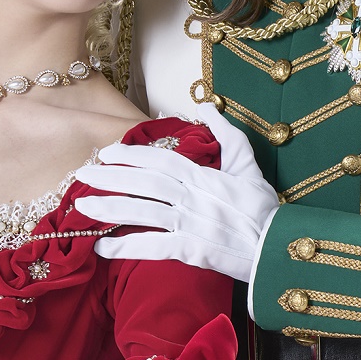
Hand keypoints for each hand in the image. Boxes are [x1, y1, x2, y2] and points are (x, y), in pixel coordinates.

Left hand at [69, 102, 278, 283]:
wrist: (279, 249)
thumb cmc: (265, 210)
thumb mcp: (249, 167)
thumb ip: (228, 136)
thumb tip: (208, 107)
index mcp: (205, 177)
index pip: (162, 160)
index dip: (133, 155)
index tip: (107, 152)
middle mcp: (195, 197)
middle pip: (145, 183)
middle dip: (111, 177)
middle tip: (81, 174)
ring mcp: (192, 224)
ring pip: (144, 212)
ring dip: (110, 208)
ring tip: (81, 207)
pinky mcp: (193, 251)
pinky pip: (154, 247)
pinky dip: (126, 247)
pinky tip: (102, 247)